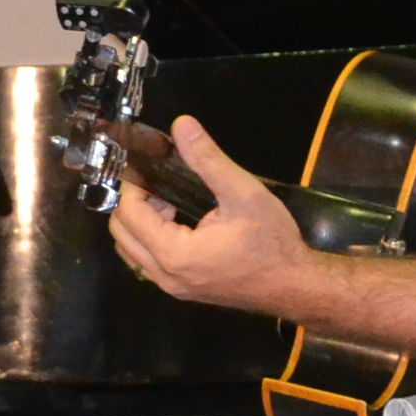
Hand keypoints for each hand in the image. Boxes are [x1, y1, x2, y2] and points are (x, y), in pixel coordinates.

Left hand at [110, 115, 310, 315]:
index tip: (149, 165)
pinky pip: (147, 264)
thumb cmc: (272, 241)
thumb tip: (182, 124)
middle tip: (161, 184)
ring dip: (140, 224)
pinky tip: (180, 224)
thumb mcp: (243, 193)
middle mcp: (165, 276)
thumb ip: (208, 159)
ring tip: (171, 203)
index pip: (129, 214)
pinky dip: (151, 241)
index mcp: (175, 254)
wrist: (294, 285)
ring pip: (131, 252)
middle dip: (134, 204)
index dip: (133, 185)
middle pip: (121, 234)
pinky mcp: (182, 291)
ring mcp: (172, 288)